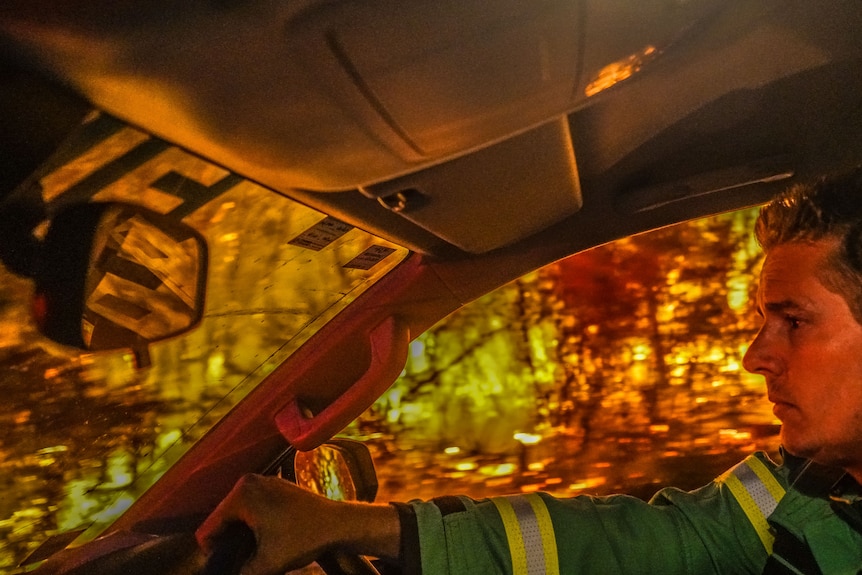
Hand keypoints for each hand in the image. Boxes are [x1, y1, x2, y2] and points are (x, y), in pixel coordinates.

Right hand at [196, 474, 338, 574]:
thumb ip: (242, 572)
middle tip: (242, 561)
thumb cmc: (305, 537)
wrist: (338, 524)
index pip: (210, 528)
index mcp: (242, 494)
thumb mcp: (267, 563)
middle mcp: (250, 481)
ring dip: (241, 534)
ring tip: (254, 552)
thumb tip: (231, 574)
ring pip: (238, 514)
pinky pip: (253, 507)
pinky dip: (254, 524)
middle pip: (223, 519)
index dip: (212, 552)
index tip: (223, 565)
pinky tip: (265, 539)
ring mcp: (264, 481)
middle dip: (228, 541)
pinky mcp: (276, 487)